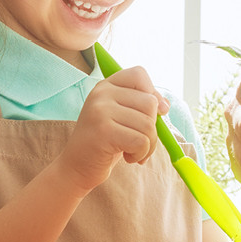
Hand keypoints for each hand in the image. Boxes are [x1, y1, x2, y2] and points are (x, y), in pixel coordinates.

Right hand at [55, 66, 167, 194]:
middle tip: (139, 141)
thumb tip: (165, 106)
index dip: (153, 92)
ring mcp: (100, 111)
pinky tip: (128, 158)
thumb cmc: (105, 142)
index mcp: (106, 86)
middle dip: (153, 128)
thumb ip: (141, 106)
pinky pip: (141, 141)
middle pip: (150, 103)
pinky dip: (141, 154)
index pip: (139, 74)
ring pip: (148, 125)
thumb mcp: (121, 117)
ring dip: (148, 145)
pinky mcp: (103, 132)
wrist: (76, 167)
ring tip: (133, 151)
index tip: (156, 112)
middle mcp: (101, 94)